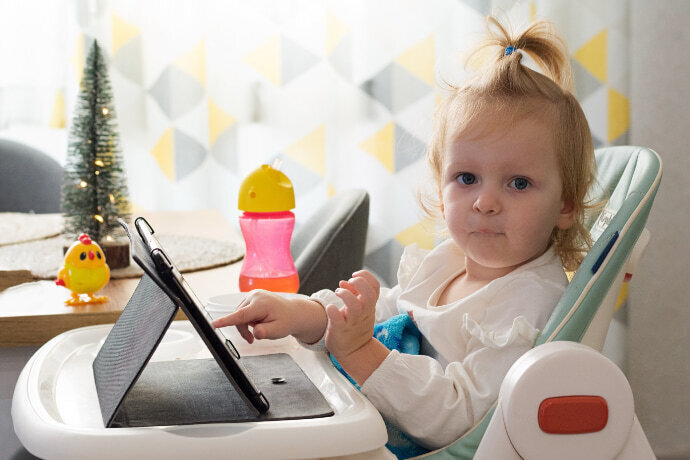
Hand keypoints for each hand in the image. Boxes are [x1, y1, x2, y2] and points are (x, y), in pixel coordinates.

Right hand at [211, 290, 326, 343]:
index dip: (226, 321)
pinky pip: (242, 311)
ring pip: (239, 314)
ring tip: (259, 328)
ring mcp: (253, 294)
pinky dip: (247, 319)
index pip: (240, 315)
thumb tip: (256, 332)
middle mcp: (255, 296)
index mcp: (261, 304)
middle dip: (244, 329)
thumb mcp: (278, 331)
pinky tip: (258, 320)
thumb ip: (266, 332)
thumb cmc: (286, 321)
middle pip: (238, 317)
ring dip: (245, 324)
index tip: (214, 324)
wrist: (293, 312)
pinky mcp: (251, 296)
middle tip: (253, 339)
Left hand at [325, 270, 379, 360]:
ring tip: (338, 292)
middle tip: (349, 281)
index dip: (366, 276)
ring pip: (355, 306)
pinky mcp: (341, 329)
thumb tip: (344, 282)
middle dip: (360, 283)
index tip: (354, 275)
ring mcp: (353, 322)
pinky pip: (338, 319)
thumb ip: (353, 294)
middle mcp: (363, 313)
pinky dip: (332, 311)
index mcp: (369, 306)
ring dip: (345, 294)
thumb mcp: (359, 309)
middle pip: (369, 294)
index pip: (375, 286)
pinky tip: (330, 308)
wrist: (354, 351)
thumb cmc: (355, 327)